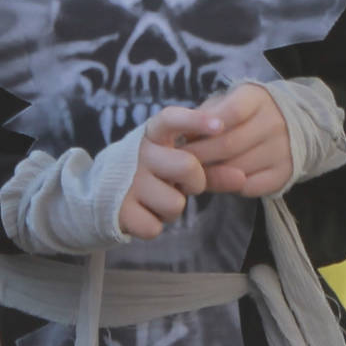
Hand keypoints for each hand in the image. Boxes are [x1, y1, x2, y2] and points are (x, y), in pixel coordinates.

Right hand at [116, 107, 211, 239]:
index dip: (195, 120)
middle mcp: (139, 154)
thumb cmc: (154, 174)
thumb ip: (212, 170)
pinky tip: (144, 212)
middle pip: (186, 165)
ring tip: (159, 199)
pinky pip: (154, 226)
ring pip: (174, 204)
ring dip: (173, 208)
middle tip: (185, 185)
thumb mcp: (179, 165)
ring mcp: (127, 182)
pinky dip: (154, 224)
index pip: (170, 119)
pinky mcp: (120, 210)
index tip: (220, 125)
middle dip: (196, 181)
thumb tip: (241, 178)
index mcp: (153, 135)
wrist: (104, 195)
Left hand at [179, 82, 292, 196]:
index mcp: (257, 99)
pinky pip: (250, 187)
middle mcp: (274, 123)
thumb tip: (182, 136)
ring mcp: (283, 150)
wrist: (290, 126)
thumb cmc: (244, 113)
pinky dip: (229, 186)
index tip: (185, 136)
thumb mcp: (226, 102)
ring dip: (210, 174)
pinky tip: (220, 179)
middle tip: (179, 161)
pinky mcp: (284, 174)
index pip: (232, 112)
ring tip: (195, 171)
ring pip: (237, 169)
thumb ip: (204, 115)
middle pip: (230, 144)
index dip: (207, 124)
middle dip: (198, 155)